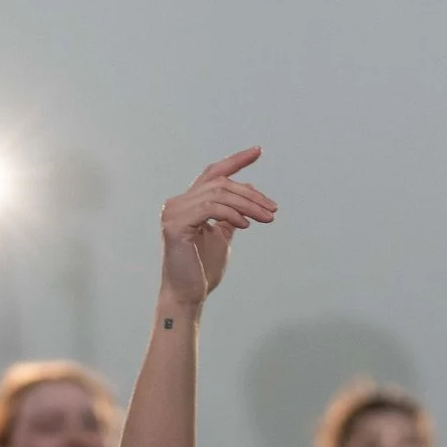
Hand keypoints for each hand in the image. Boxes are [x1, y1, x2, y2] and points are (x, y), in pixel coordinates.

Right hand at [159, 149, 276, 307]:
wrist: (188, 295)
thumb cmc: (202, 269)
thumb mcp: (222, 235)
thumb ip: (230, 214)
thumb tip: (248, 193)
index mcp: (187, 203)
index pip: (213, 173)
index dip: (236, 160)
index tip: (258, 151)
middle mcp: (177, 202)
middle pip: (220, 183)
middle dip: (251, 195)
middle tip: (273, 209)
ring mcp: (173, 212)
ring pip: (218, 194)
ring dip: (247, 205)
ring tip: (265, 218)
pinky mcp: (175, 224)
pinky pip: (210, 208)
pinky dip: (231, 214)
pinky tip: (246, 225)